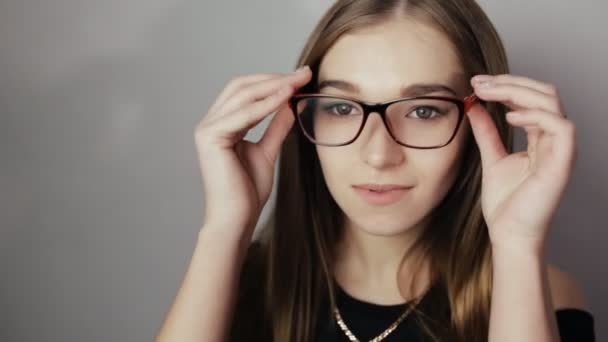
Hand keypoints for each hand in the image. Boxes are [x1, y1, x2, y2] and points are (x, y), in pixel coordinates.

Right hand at [195, 66, 311, 235]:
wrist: (237, 219)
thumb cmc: (247, 192)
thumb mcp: (267, 151)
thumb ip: (275, 127)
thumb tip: (289, 104)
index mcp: (221, 125)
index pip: (246, 91)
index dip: (273, 81)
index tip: (301, 77)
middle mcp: (209, 123)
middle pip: (242, 86)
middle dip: (274, 77)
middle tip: (303, 73)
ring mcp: (207, 128)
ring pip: (242, 95)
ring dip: (273, 85)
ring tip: (298, 81)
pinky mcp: (210, 137)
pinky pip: (243, 114)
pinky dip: (266, 103)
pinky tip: (286, 97)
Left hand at [466, 74, 575, 250]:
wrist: (509, 234)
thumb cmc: (505, 203)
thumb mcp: (491, 158)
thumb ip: (486, 132)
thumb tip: (473, 105)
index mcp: (541, 137)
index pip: (532, 98)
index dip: (506, 84)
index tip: (476, 82)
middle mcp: (554, 139)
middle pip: (543, 92)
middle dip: (509, 81)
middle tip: (478, 82)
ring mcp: (561, 150)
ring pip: (551, 102)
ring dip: (517, 91)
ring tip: (486, 92)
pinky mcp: (562, 162)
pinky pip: (560, 126)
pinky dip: (535, 116)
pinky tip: (509, 117)